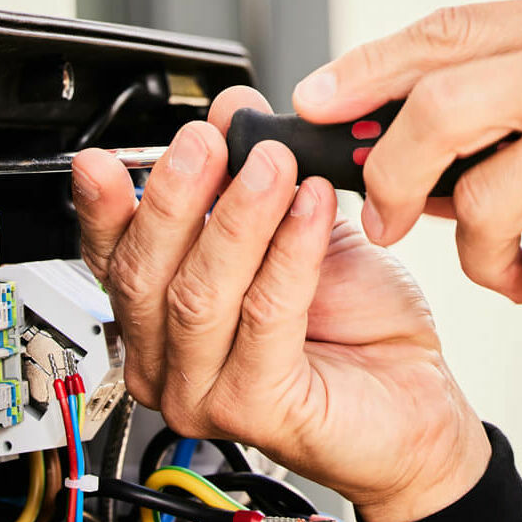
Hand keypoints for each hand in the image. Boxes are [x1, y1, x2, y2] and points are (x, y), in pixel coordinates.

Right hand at [70, 86, 490, 521]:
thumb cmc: (358, 320)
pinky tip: (313, 208)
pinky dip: (289, 254)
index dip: (105, 206)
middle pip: (145, 274)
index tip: (108, 158)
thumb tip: (233, 111)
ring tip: (274, 164)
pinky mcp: (256, 410)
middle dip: (175, 197)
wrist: (416, 396)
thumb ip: (256, 174)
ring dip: (237, 218)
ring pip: (199, 295)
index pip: (113, 257)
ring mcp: (205, 393)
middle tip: (209, 140)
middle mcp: (168, 361)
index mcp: (162, 315)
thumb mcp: (298, 224)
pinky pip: (265, 317)